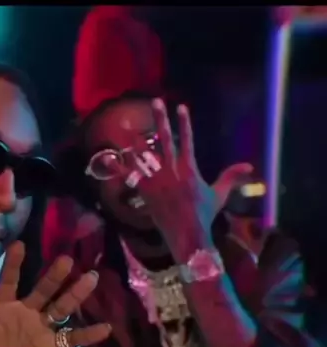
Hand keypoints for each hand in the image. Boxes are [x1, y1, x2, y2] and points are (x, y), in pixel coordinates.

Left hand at [0, 241, 110, 346]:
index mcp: (3, 311)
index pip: (8, 283)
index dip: (13, 265)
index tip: (19, 244)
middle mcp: (25, 316)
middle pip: (41, 292)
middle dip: (53, 276)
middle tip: (66, 259)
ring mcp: (42, 332)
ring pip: (61, 309)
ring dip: (75, 295)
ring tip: (91, 277)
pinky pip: (74, 341)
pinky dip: (89, 336)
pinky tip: (105, 328)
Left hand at [132, 98, 251, 240]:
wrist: (187, 234)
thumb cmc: (204, 215)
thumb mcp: (219, 194)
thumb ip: (230, 177)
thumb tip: (249, 165)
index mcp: (190, 169)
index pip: (188, 140)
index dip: (184, 123)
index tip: (181, 107)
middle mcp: (172, 170)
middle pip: (165, 139)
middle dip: (161, 119)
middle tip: (156, 102)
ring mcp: (157, 181)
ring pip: (145, 155)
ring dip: (136, 139)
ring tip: (128, 125)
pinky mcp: (145, 191)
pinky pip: (131, 176)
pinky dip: (120, 167)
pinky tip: (108, 158)